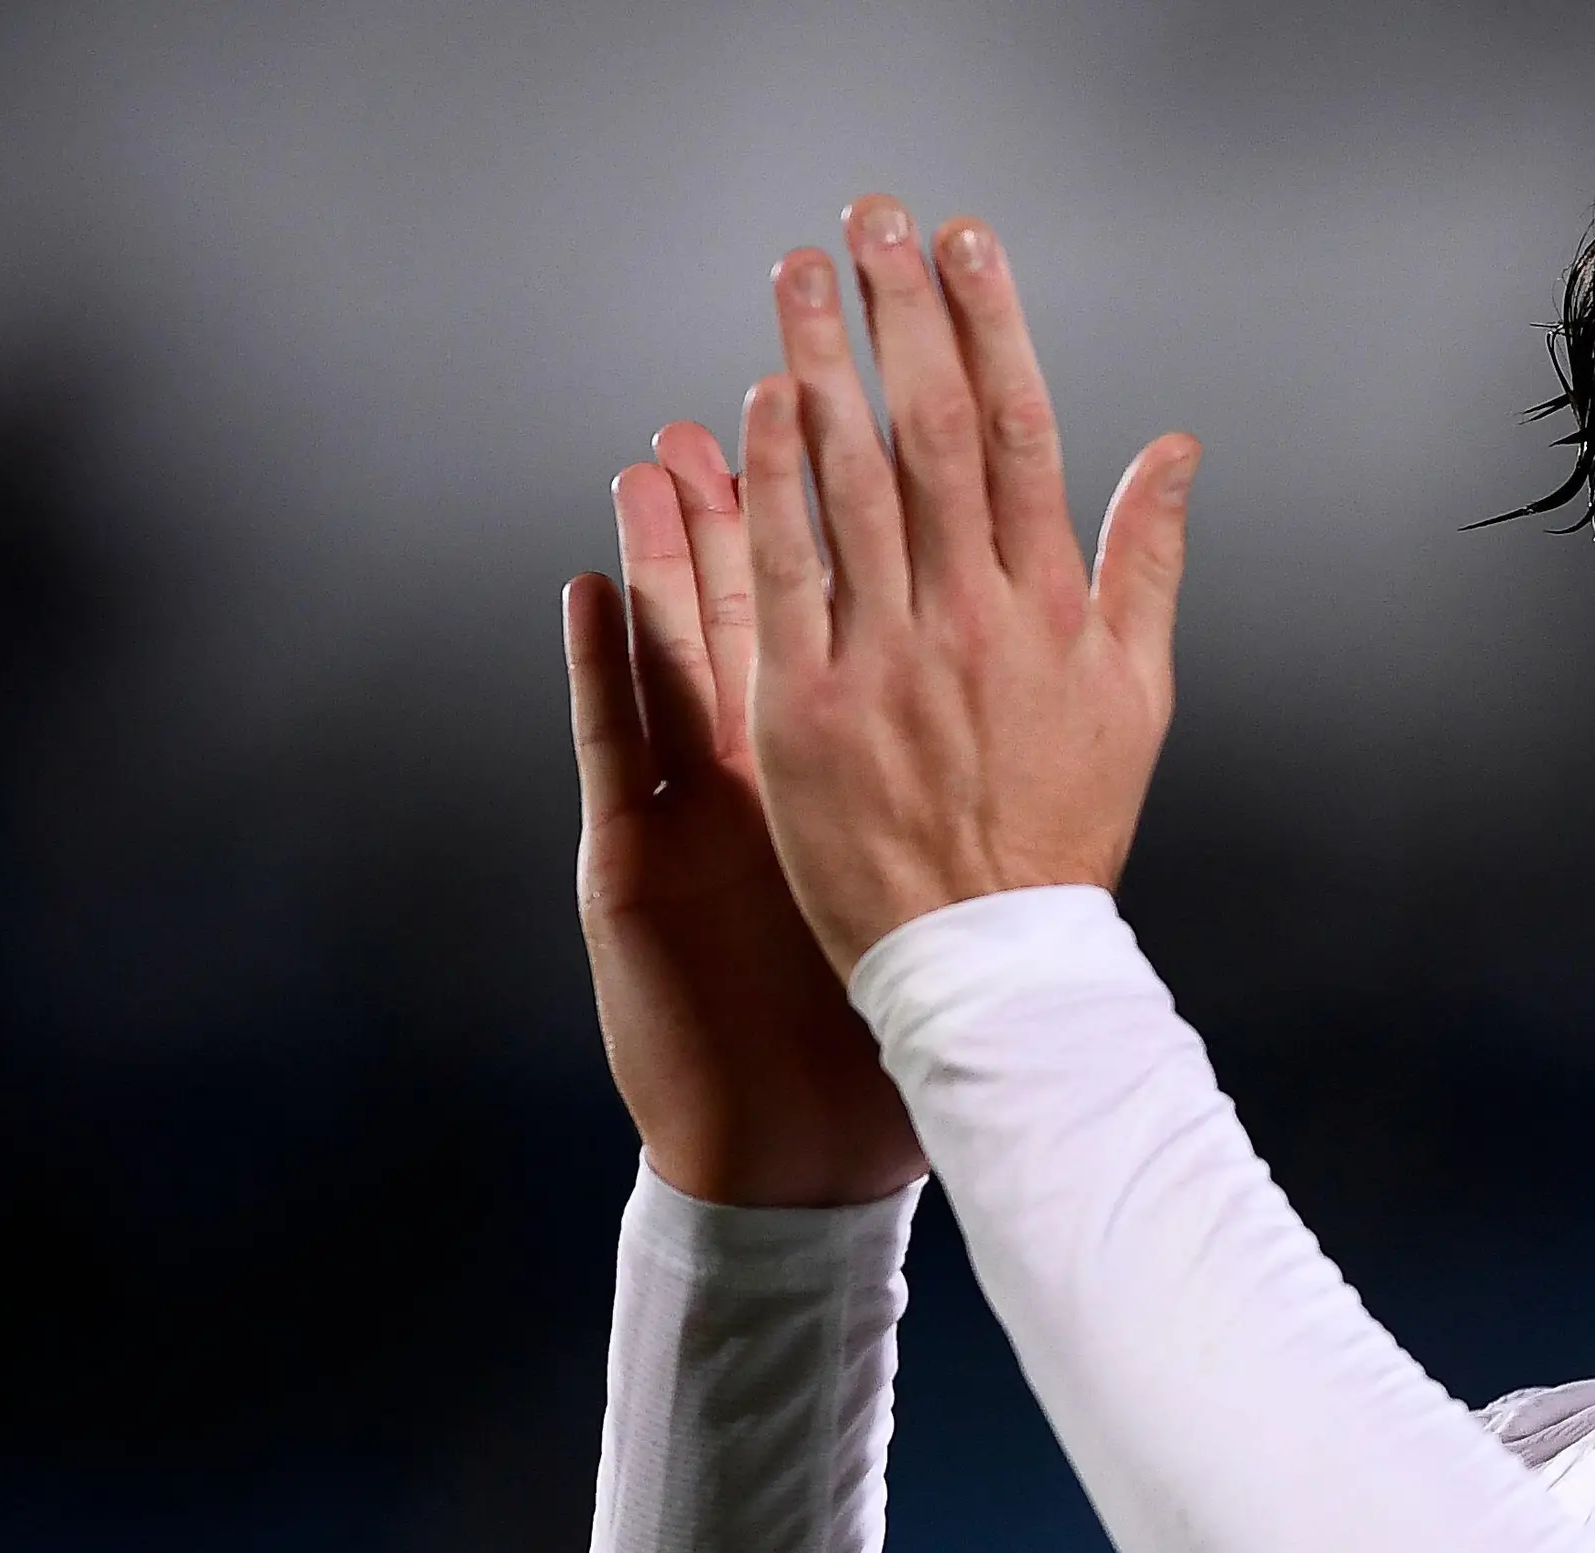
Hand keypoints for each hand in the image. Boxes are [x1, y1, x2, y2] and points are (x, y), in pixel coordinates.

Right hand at [565, 421, 923, 1206]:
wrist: (789, 1139)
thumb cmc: (850, 1014)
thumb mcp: (900, 881)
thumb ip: (947, 781)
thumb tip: (1008, 698)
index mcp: (826, 757)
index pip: (837, 614)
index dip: (847, 516)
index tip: (858, 407)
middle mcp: (751, 766)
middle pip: (752, 603)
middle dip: (756, 489)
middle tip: (755, 370)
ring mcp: (688, 809)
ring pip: (672, 652)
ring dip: (660, 550)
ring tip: (652, 450)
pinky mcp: (633, 859)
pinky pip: (618, 747)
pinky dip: (601, 667)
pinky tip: (586, 591)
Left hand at [738, 198, 1196, 970]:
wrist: (989, 957)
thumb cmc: (1062, 831)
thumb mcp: (1138, 695)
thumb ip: (1146, 561)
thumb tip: (1176, 447)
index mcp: (1047, 609)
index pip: (1019, 432)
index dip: (992, 326)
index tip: (967, 245)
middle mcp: (967, 618)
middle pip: (929, 431)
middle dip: (900, 315)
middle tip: (871, 222)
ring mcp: (880, 660)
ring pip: (849, 483)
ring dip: (820, 364)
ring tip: (799, 277)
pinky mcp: (801, 709)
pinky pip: (783, 575)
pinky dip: (770, 485)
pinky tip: (758, 406)